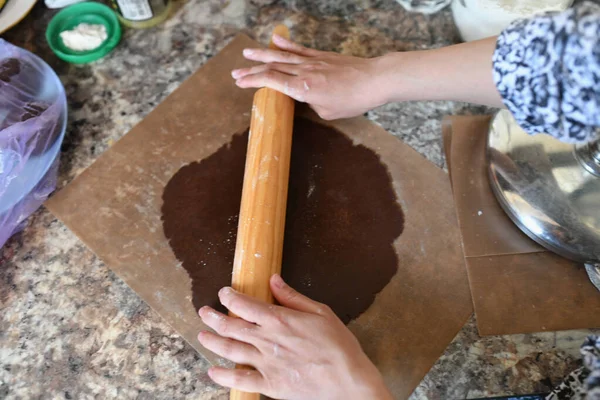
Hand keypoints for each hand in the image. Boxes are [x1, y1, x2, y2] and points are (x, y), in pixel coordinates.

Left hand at [197, 274, 391, 399]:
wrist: (348, 382)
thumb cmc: (339, 346)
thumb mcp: (321, 312)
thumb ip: (293, 297)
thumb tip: (274, 280)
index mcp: (279, 320)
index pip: (244, 305)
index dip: (229, 297)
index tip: (224, 293)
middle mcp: (267, 341)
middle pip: (230, 326)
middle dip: (213, 317)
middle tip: (204, 312)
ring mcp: (265, 364)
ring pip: (229, 350)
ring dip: (213, 341)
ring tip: (202, 336)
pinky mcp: (269, 385)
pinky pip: (239, 381)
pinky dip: (223, 376)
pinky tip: (213, 371)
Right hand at [231, 34, 390, 119]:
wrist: (374, 80)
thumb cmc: (353, 100)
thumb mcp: (328, 112)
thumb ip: (312, 104)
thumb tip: (308, 98)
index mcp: (303, 88)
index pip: (272, 82)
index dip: (253, 81)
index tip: (240, 82)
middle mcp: (304, 72)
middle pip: (272, 68)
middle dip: (252, 71)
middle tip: (235, 73)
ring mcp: (312, 61)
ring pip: (282, 56)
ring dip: (262, 54)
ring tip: (247, 52)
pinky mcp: (321, 56)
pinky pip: (300, 49)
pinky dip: (286, 44)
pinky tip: (275, 39)